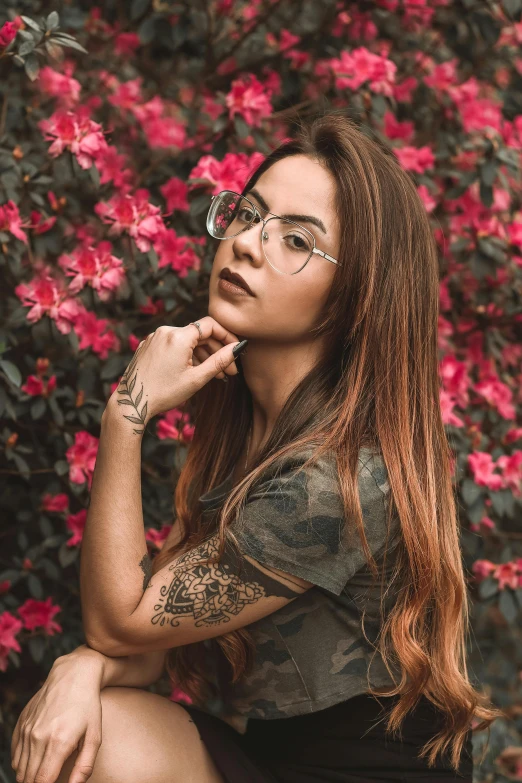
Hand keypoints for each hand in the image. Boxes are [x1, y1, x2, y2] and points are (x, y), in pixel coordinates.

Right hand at [11, 651, 104, 782]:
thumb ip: (84, 766)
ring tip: (44, 772)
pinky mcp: (21, 723)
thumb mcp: (95, 736)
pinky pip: (14, 754)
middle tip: (50, 779)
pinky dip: (21, 763)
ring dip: (29, 776)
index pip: (42, 782)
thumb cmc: (88, 706)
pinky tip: (35, 760)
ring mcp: (27, 730)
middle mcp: (38, 737)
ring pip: (19, 769)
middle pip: (28, 778)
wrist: (74, 675)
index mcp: (58, 742)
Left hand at [105, 317, 245, 433]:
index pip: (210, 325)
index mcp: (178, 336)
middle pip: (199, 335)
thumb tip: (237, 348)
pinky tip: (194, 372)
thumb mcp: (196, 379)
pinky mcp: (148, 347)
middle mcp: (165, 332)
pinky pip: (173, 346)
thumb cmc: (164, 392)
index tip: (236, 349)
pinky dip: (186, 356)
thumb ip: (219, 361)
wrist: (131, 403)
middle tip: (230, 371)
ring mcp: (154, 338)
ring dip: (203, 355)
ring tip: (215, 376)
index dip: (227, 336)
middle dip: (216, 351)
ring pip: (186, 341)